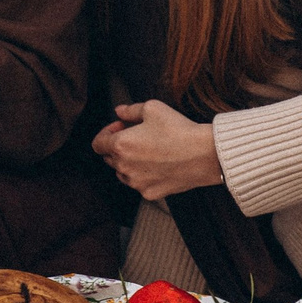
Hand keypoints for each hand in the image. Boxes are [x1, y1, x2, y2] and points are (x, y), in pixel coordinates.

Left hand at [91, 100, 222, 200]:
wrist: (204, 155)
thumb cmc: (178, 129)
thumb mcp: (152, 108)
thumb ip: (130, 110)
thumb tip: (119, 111)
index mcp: (120, 145)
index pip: (97, 143)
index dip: (106, 132)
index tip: (121, 127)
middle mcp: (124, 168)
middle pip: (109, 158)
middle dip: (118, 146)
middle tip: (137, 136)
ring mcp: (137, 183)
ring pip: (123, 173)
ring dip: (129, 163)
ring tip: (149, 151)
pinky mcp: (150, 194)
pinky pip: (139, 184)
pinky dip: (144, 175)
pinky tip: (160, 164)